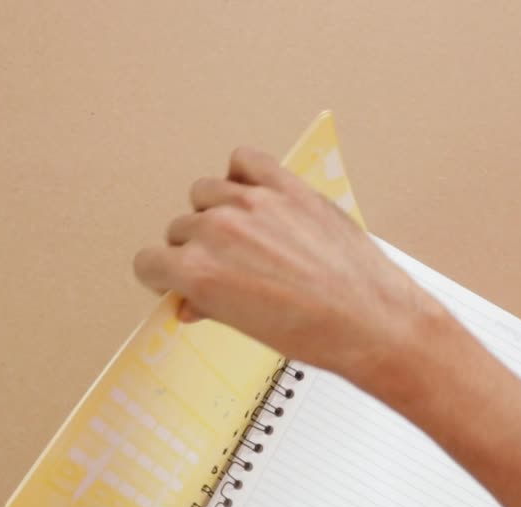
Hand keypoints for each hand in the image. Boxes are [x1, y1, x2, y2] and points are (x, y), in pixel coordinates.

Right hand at [133, 147, 446, 384]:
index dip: (162, 275)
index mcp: (197, 271)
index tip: (173, 279)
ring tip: (243, 235)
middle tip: (222, 266)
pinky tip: (254, 196)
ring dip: (216, 211)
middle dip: (193, 248)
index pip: (149, 262)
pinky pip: (243, 160)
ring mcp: (253, 204)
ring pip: (206, 192)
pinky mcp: (286, 187)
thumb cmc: (315, 334)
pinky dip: (242, 174)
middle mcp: (217, 231)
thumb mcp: (246, 328)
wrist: (371, 321)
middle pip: (179, 228)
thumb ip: (208, 304)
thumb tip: (189, 301)